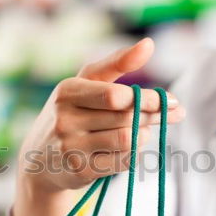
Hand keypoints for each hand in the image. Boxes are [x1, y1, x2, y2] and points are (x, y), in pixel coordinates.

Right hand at [17, 38, 185, 193]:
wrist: (42, 161)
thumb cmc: (73, 113)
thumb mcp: (87, 84)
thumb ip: (117, 63)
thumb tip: (149, 44)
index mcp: (67, 91)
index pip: (116, 96)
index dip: (149, 99)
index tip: (173, 101)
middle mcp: (65, 119)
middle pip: (126, 118)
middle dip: (153, 115)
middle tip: (173, 114)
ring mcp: (70, 147)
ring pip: (127, 140)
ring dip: (142, 135)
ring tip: (141, 131)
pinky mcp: (80, 171)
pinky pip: (122, 162)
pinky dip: (132, 154)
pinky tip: (126, 149)